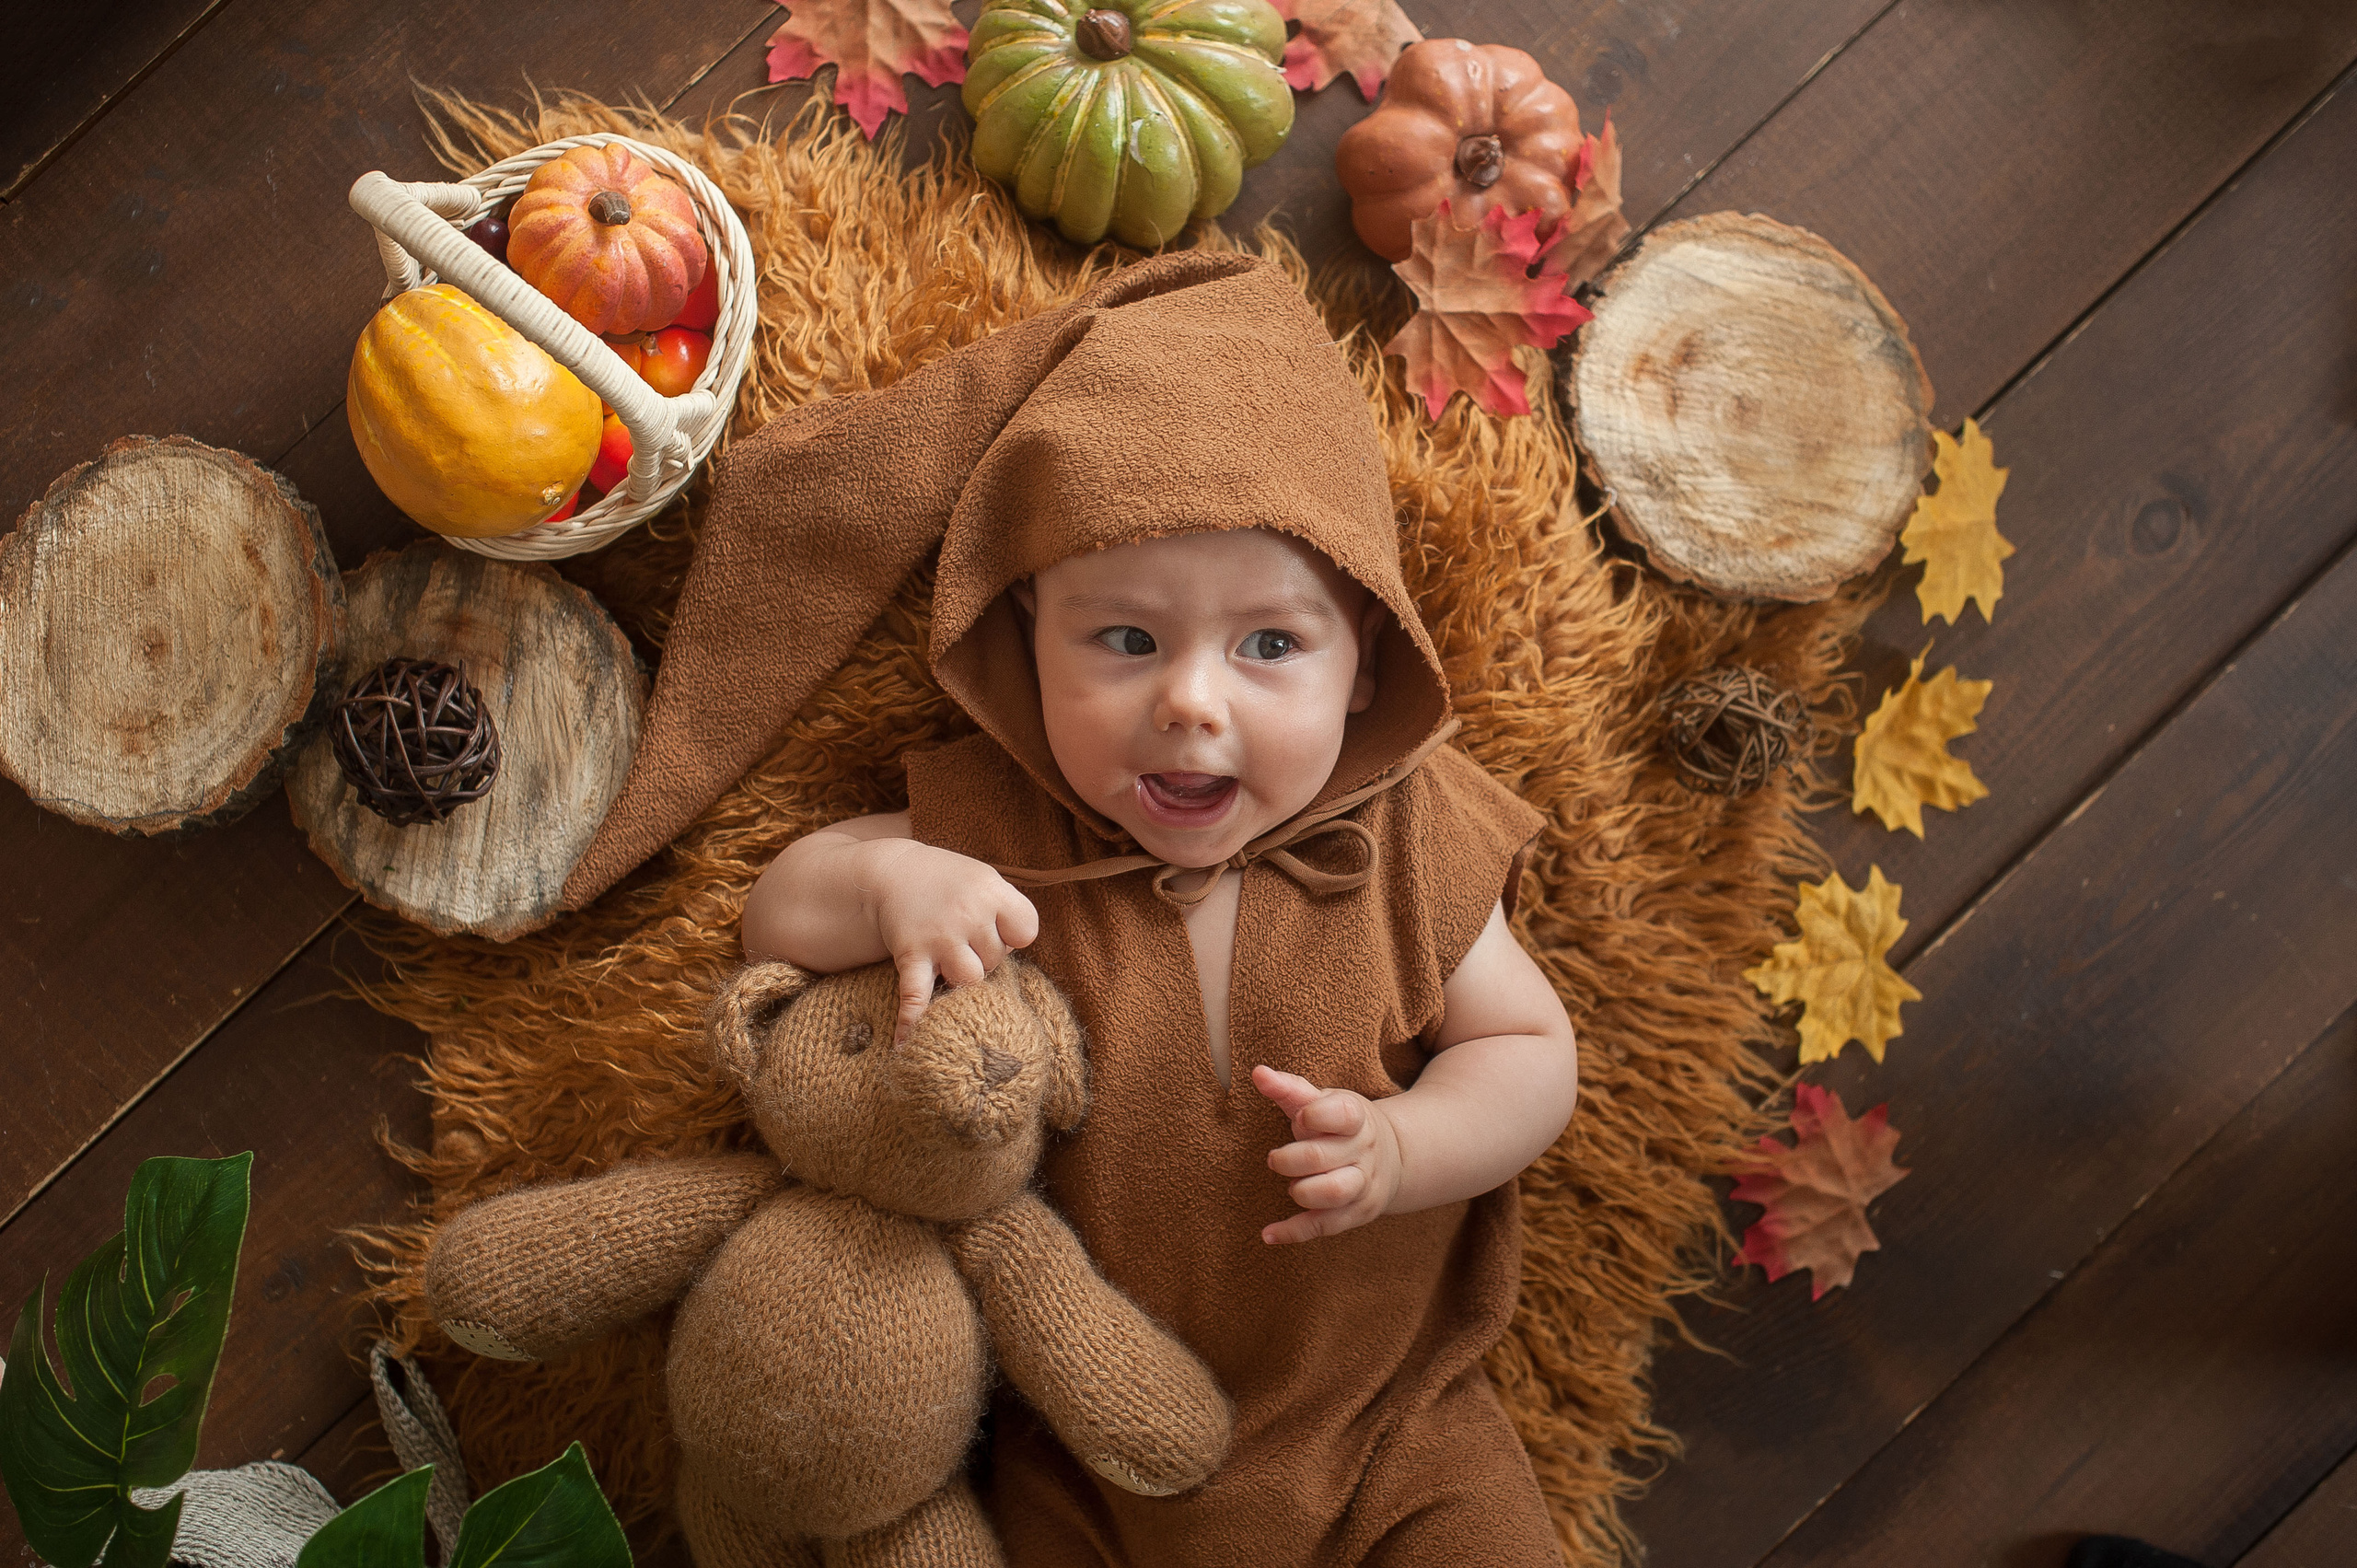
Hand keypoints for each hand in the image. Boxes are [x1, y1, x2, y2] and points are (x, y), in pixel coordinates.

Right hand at [862, 839, 1039, 1043]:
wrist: (889, 873)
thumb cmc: (946, 883)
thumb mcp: (982, 879)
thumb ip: (1005, 910)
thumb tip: (1020, 949)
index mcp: (990, 890)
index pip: (1026, 930)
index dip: (1013, 934)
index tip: (997, 927)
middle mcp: (968, 912)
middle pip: (996, 958)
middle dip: (983, 954)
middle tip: (963, 936)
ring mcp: (940, 936)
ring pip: (970, 980)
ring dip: (961, 977)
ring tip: (948, 961)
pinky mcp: (912, 955)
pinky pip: (917, 996)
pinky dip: (911, 1023)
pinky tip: (904, 1046)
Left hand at [1252, 1066, 1401, 1244]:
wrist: (1392, 1156)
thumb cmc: (1341, 1125)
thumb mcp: (1323, 1102)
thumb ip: (1290, 1089)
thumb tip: (1257, 1073)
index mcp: (1356, 1118)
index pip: (1342, 1114)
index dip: (1315, 1116)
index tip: (1298, 1118)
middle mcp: (1364, 1151)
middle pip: (1324, 1157)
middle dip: (1291, 1159)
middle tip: (1275, 1158)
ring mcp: (1364, 1184)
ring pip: (1333, 1193)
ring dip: (1301, 1191)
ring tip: (1292, 1185)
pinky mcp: (1356, 1213)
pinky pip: (1324, 1226)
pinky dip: (1293, 1232)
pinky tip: (1269, 1233)